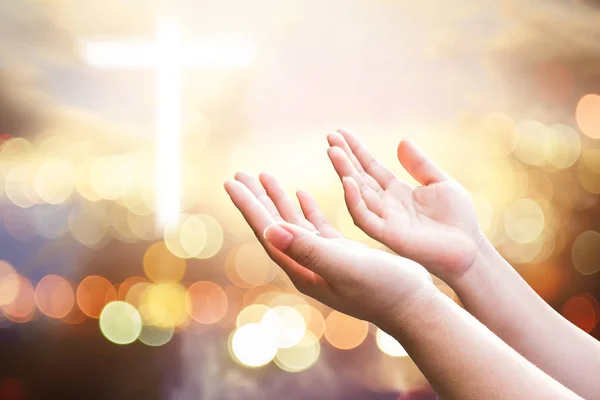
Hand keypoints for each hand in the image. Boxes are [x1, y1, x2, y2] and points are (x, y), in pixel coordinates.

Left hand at [224, 171, 433, 325]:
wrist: (413, 307)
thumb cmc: (383, 290)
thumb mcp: (344, 266)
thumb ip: (308, 249)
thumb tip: (268, 230)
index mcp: (302, 267)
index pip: (267, 230)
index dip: (248, 204)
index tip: (231, 180)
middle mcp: (307, 264)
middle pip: (273, 225)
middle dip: (256, 198)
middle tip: (239, 174)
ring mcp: (323, 259)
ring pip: (293, 223)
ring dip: (278, 199)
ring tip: (264, 176)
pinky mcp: (341, 254)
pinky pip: (316, 226)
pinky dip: (306, 208)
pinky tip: (301, 193)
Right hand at [327, 129, 484, 282]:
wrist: (471, 249)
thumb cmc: (458, 219)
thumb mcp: (440, 183)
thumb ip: (419, 165)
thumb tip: (402, 141)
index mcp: (397, 192)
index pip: (370, 167)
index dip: (356, 150)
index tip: (340, 133)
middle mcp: (386, 205)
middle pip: (359, 177)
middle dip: (344, 157)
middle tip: (330, 137)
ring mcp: (384, 219)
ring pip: (357, 194)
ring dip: (344, 172)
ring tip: (333, 152)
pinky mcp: (388, 235)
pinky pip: (364, 217)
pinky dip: (354, 200)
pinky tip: (348, 180)